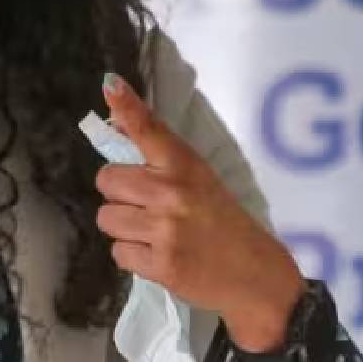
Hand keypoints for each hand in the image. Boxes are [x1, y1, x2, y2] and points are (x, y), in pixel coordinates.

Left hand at [94, 75, 304, 352]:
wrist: (256, 276)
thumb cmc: (223, 221)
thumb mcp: (199, 179)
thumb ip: (159, 157)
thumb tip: (115, 126)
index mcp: (185, 166)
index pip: (149, 130)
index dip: (127, 107)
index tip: (110, 84)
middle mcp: (172, 193)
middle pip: (107, 180)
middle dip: (119, 194)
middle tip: (144, 205)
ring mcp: (165, 230)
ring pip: (106, 218)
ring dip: (123, 227)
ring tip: (151, 232)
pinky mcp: (160, 265)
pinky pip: (118, 252)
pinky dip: (132, 255)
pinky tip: (156, 255)